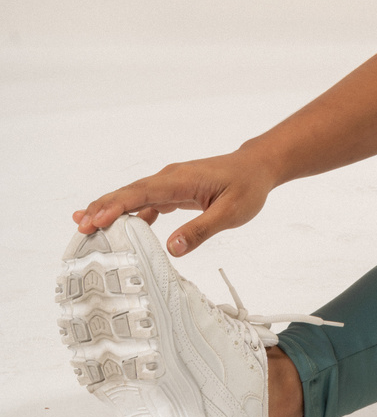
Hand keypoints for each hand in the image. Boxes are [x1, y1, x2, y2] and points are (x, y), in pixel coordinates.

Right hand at [72, 150, 275, 255]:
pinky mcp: (172, 191)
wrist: (256, 167)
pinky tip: (115, 227)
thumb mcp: (231, 213)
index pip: (142, 193)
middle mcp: (169, 178)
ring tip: (86, 227)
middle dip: (103, 209)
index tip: (97, 220)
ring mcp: (169, 184)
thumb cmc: (247, 187)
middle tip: (79, 227)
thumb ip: (201, 230)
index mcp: (180, 180)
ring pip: (133, 197)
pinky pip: (144, 202)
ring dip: (110, 210)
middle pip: (129, 193)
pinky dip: (128, 213)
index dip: (117, 207)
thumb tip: (172, 249)